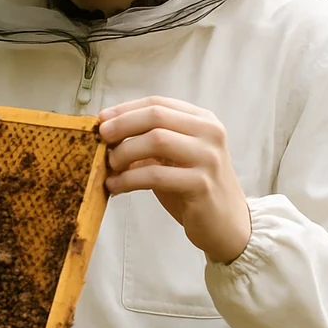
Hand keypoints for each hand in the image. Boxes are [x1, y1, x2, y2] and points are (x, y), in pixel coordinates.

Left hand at [99, 96, 250, 264]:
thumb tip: (108, 129)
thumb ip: (151, 140)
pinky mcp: (201, 184)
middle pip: (156, 116)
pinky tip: (115, 186)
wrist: (227, 224)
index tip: (102, 119)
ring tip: (109, 166)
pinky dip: (129, 179)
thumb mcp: (175, 157)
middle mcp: (209, 133)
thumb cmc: (194, 188)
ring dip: (124, 152)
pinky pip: (155, 175)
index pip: (158, 103)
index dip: (125, 109)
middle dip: (122, 125)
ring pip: (156, 140)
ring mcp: (208, 157)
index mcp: (203, 120)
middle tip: (101, 138)